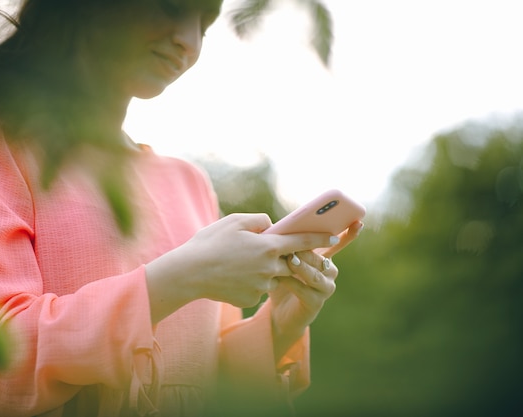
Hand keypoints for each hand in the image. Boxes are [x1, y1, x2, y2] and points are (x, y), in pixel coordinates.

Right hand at [145, 213, 336, 321]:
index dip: (320, 238)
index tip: (334, 237)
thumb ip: (260, 220)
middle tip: (278, 253)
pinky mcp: (250, 299)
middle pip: (291, 263)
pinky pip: (258, 289)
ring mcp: (261, 286)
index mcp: (268, 246)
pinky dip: (250, 282)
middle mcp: (269, 268)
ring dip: (266, 270)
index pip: (302, 241)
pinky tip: (231, 276)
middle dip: (289, 258)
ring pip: (273, 276)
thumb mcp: (234, 222)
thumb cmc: (210, 243)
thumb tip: (272, 226)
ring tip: (240, 263)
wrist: (188, 273)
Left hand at [269, 221, 363, 358]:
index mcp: (325, 258)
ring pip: (315, 275)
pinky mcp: (316, 303)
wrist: (280, 312)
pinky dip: (291, 282)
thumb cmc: (283, 280)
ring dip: (302, 267)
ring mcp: (325, 288)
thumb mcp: (286, 261)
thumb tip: (281, 228)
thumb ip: (289, 247)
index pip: (338, 244)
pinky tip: (280, 278)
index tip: (358, 222)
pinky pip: (304, 290)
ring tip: (290, 260)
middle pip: (322, 259)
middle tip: (293, 246)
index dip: (349, 234)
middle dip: (308, 251)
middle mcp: (330, 272)